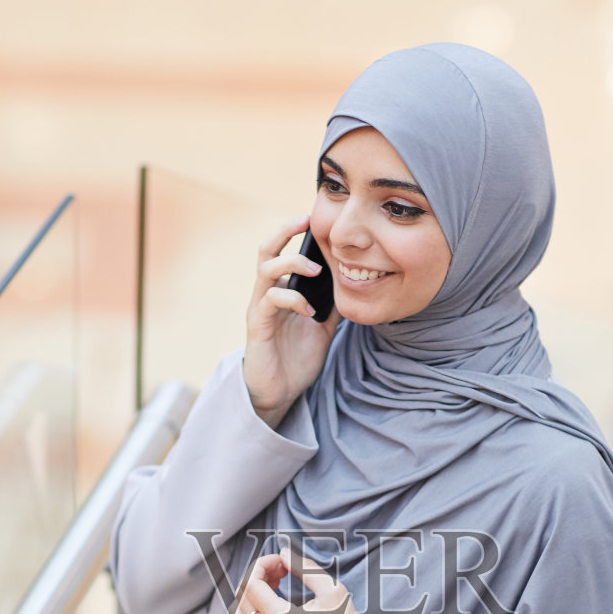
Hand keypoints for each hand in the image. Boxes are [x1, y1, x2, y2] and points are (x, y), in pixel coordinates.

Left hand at [227, 547, 401, 613]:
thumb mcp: (333, 591)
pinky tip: (261, 612)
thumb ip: (306, 568)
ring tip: (272, 590)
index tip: (279, 562)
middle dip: (258, 577)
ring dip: (248, 597)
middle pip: (242, 597)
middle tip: (281, 572)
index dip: (262, 565)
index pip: (252, 583)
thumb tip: (283, 554)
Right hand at [244, 216, 339, 428]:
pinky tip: (310, 310)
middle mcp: (265, 294)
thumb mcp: (323, 327)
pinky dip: (293, 299)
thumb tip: (354, 285)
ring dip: (292, 264)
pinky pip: (271, 300)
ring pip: (266, 270)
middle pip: (266, 250)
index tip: (315, 220)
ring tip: (316, 270)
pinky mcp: (258, 326)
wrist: (280, 393)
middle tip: (306, 222)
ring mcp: (259, 309)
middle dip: (284, 231)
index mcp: (279, 291)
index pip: (281, 252)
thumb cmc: (297, 360)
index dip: (293, 233)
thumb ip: (332, 305)